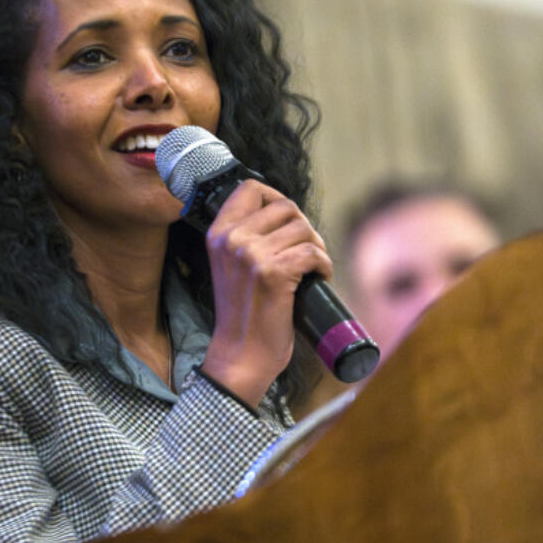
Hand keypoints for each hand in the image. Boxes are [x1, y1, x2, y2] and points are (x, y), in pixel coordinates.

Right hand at [200, 180, 331, 407]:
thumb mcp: (231, 266)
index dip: (277, 198)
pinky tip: (319, 278)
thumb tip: (286, 215)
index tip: (288, 220)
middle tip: (307, 252)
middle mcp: (232, 240)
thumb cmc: (244, 314)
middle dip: (304, 227)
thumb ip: (246, 239)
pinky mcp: (274, 273)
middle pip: (286, 206)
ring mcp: (252, 255)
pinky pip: (313, 252)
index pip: (250, 188)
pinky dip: (324, 265)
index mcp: (218, 234)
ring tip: (313, 268)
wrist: (241, 355)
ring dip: (317, 247)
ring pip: (303, 228)